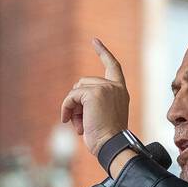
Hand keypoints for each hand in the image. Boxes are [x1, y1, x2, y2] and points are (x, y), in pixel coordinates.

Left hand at [61, 38, 131, 155]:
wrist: (112, 145)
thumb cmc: (107, 136)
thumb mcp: (103, 115)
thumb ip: (94, 101)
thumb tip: (74, 97)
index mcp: (120, 91)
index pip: (112, 66)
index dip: (103, 52)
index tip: (95, 41)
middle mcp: (115, 87)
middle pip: (84, 82)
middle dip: (77, 101)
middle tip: (80, 121)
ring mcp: (105, 88)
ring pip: (76, 89)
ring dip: (72, 107)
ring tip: (78, 124)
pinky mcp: (94, 93)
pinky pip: (72, 96)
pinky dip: (66, 108)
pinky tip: (69, 121)